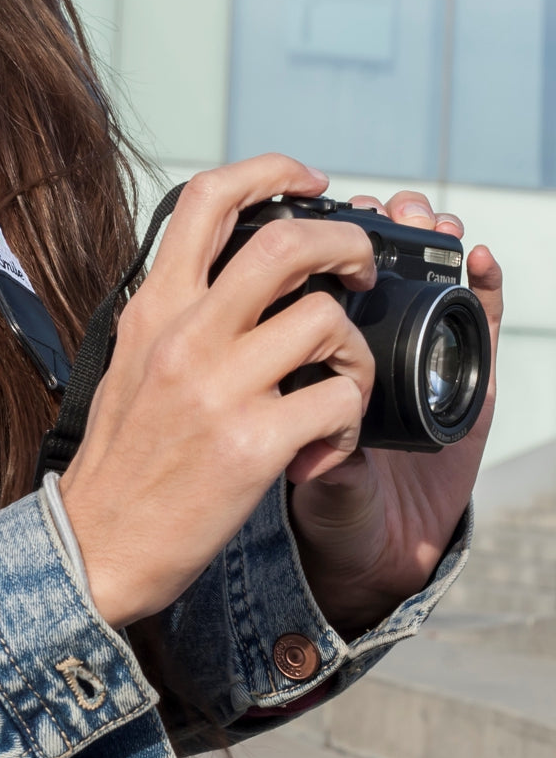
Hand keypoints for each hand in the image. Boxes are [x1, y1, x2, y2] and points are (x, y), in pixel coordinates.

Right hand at [60, 154, 380, 627]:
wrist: (93, 544)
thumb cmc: (118, 460)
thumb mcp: (128, 364)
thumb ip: (171, 316)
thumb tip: (222, 279)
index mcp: (152, 310)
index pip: (209, 198)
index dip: (273, 171)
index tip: (310, 184)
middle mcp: (183, 336)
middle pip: (288, 242)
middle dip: (346, 243)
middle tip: (360, 271)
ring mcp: (217, 389)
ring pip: (327, 322)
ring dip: (354, 352)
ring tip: (339, 385)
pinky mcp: (251, 446)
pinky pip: (339, 403)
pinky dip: (349, 421)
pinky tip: (324, 444)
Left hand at [289, 191, 503, 636]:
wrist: (370, 552)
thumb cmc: (317, 499)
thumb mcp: (284, 456)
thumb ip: (283, 416)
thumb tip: (273, 381)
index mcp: (310, 354)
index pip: (311, 277)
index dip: (315, 236)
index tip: (313, 206)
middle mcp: (362, 347)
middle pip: (367, 264)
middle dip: (369, 226)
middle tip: (373, 210)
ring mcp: (416, 359)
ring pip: (427, 279)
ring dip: (427, 239)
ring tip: (428, 219)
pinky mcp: (465, 382)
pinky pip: (479, 326)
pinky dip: (484, 288)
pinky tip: (480, 264)